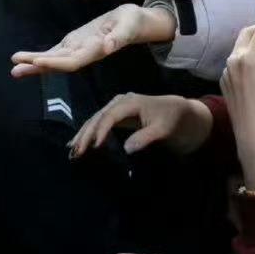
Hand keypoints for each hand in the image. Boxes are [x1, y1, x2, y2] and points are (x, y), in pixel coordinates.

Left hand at [10, 4, 176, 78]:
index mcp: (94, 51)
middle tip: (15, 69)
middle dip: (37, 66)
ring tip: (14, 65)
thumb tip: (107, 46)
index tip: (38, 62)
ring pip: (53, 59)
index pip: (72, 61)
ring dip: (33, 63)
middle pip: (57, 64)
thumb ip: (118, 36)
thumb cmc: (131, 22)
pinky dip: (40, 56)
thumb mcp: (128, 26)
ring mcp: (77, 50)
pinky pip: (55, 52)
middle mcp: (83, 54)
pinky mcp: (74, 44)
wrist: (132, 22)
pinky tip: (25, 59)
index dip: (55, 63)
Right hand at [68, 94, 212, 157]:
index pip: (110, 116)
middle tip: (76, 152)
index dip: (101, 131)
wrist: (182, 113)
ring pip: (95, 119)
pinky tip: (78, 142)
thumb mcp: (164, 129)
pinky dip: (89, 132)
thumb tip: (126, 148)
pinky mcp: (117, 115)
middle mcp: (120, 102)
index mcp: (131, 102)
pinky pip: (99, 122)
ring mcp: (117, 107)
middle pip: (98, 117)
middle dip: (86, 134)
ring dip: (83, 134)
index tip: (94, 147)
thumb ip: (146, 137)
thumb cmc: (175, 120)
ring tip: (72, 149)